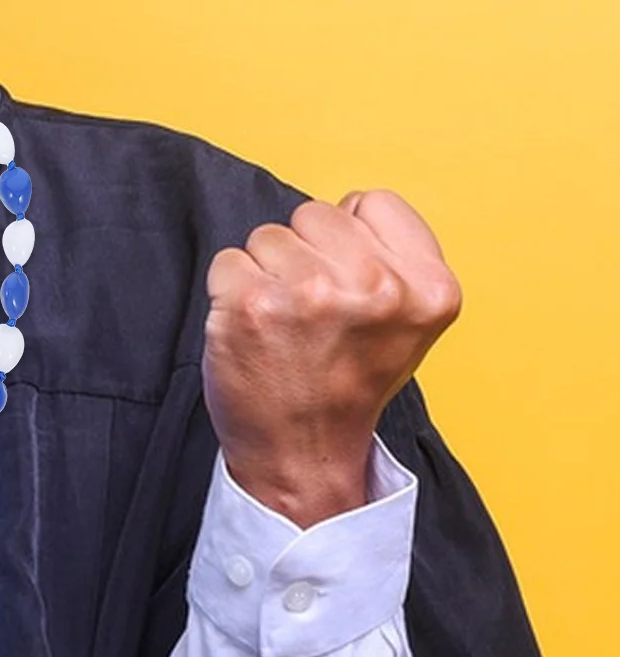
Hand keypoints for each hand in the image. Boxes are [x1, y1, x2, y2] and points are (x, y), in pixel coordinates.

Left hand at [203, 189, 460, 527]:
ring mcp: (311, 293)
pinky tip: (252, 332)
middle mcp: (376, 287)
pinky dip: (229, 292)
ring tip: (283, 326)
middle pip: (315, 214)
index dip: (348, 239)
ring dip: (266, 274)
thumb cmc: (345, 384)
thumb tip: (347, 207)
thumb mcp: (407, 322)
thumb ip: (393, 259)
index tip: (346, 286)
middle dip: (304, 254)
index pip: (373, 202)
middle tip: (310, 315)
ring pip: (268, 236)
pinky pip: (228, 261)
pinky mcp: (252, 305)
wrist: (302, 454)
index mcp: (429, 288)